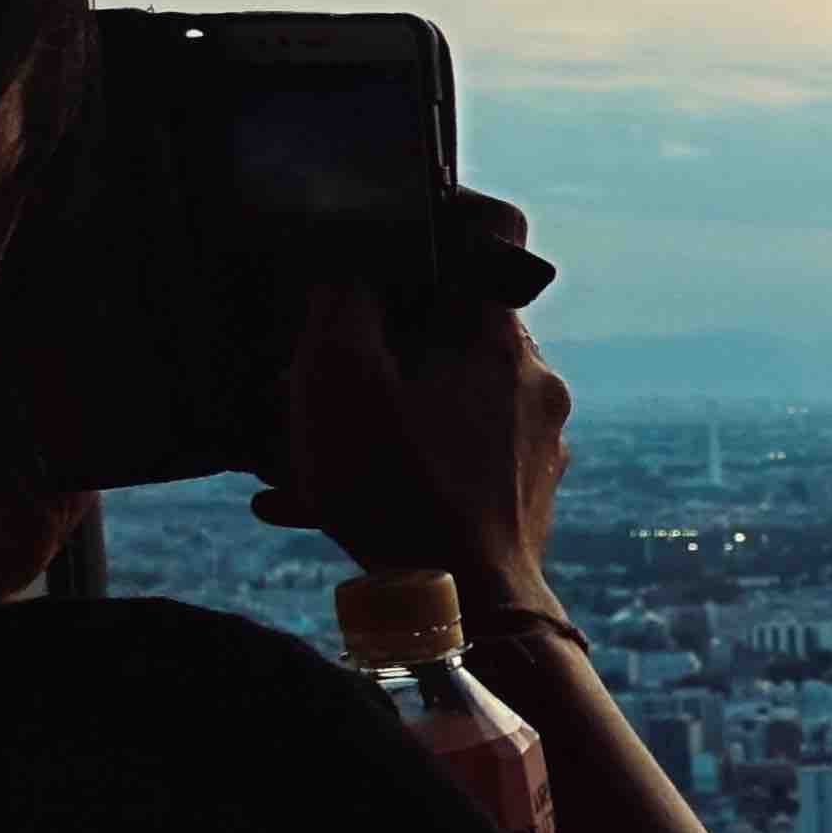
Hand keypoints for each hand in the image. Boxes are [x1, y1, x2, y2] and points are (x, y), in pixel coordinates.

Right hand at [249, 191, 568, 599]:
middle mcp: (532, 382)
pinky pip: (447, 459)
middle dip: (377, 336)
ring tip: (298, 441)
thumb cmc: (399, 489)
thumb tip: (347, 252)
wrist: (467, 611)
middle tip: (310, 360)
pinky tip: (310, 499)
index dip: (435, 221)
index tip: (382, 231)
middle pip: (451, 325)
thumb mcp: (339, 376)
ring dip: (372, 409)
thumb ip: (341, 299)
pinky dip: (389, 465)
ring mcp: (533, 440)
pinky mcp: (519, 493)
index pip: (489, 237)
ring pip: (441, 398)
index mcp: (499, 338)